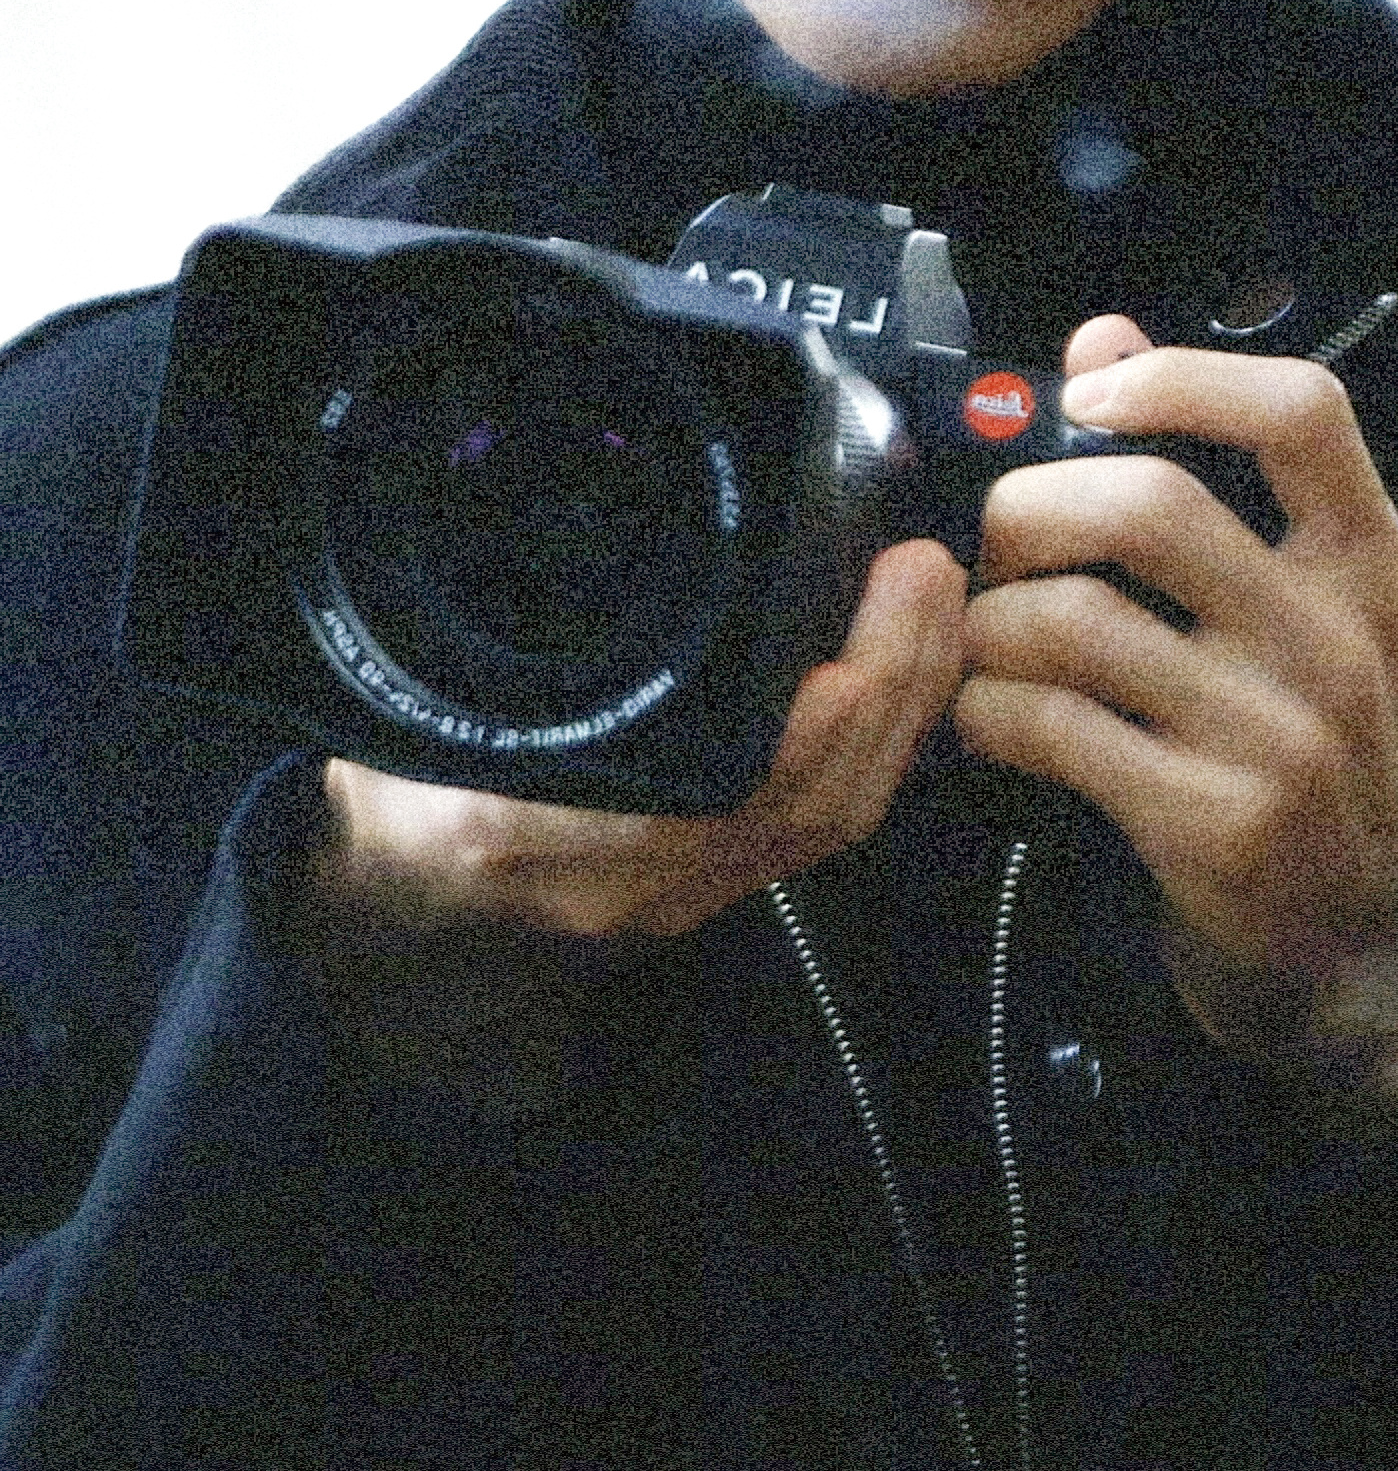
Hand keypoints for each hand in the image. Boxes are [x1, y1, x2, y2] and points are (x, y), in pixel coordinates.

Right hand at [317, 537, 965, 940]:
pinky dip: (884, 747)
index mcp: (537, 838)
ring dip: (904, 709)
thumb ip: (457, 661)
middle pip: (808, 804)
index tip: (845, 644)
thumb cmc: (390, 815)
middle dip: (889, 685)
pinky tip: (908, 676)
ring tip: (937, 603)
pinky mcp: (714, 889)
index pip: (705, 799)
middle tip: (924, 568)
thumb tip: (494, 540)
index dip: (797, 732)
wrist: (388, 930)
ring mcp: (684, 895)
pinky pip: (826, 827)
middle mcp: (633, 884)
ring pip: (833, 818)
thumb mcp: (394, 729)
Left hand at [956, 317, 1397, 1087]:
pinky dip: (989, 711)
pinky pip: (1053, 728)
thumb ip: (1210, 465)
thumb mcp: (1297, 606)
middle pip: (1152, 504)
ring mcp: (1283, 738)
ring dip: (991, 621)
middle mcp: (1341, 640)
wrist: (1356, 942)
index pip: (1302, 411)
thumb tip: (1100, 335)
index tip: (1087, 398)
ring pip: (1078, 621)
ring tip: (979, 638)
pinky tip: (986, 716)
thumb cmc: (1305, 745)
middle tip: (994, 539)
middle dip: (1031, 507)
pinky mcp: (1214, 824)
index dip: (1177, 377)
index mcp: (1372, 563)